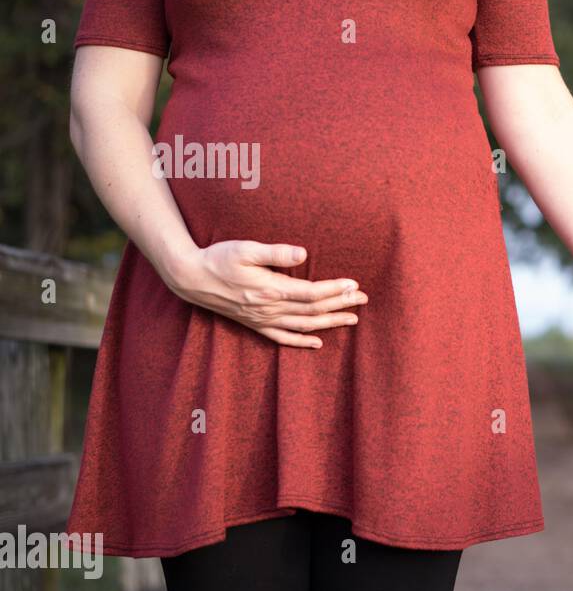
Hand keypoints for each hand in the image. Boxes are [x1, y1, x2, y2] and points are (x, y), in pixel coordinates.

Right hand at [164, 240, 367, 348]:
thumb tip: (304, 253)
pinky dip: (302, 341)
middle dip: (341, 305)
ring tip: (353, 319)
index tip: (354, 284)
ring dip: (330, 323)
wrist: (190, 278)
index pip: (312, 293)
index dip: (335, 290)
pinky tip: (318, 342)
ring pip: (304, 325)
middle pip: (313, 310)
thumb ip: (276, 253)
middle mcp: (270, 309)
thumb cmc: (218, 258)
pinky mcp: (255, 324)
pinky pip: (283, 338)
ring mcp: (263, 319)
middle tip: (364, 300)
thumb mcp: (245, 248)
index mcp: (270, 289)